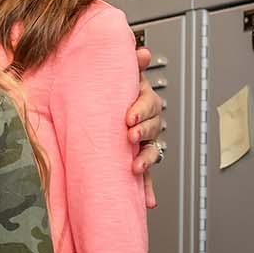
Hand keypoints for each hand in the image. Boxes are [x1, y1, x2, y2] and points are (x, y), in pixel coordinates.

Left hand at [127, 46, 165, 209]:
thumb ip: (129, 63)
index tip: (128, 117)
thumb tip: (141, 51)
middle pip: (153, 126)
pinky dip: (148, 188)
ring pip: (152, 150)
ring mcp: (143, 141)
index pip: (148, 103)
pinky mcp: (138, 159)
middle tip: (129, 136)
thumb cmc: (111, 89)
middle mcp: (146, 120)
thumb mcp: (118, 75)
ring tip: (136, 167)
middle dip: (143, 132)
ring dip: (146, 159)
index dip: (140, 109)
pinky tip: (148, 201)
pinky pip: (146, 174)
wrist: (100, 104)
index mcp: (141, 99)